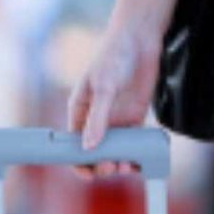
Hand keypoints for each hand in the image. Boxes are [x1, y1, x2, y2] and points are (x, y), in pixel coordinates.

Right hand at [67, 0, 181, 179]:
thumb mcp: (104, 87)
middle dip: (101, 165)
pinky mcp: (135, 116)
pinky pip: (134, 142)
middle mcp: (96, 119)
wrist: (140, 40)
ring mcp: (116, 119)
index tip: (87, 174)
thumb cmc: (114, 57)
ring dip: (119, 162)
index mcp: (80, 111)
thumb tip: (89, 148)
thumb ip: (98, 117)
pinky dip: (136, 154)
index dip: (77, 162)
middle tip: (111, 167)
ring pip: (115, 151)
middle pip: (95, 152)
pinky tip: (140, 162)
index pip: (73, 144)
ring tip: (127, 166)